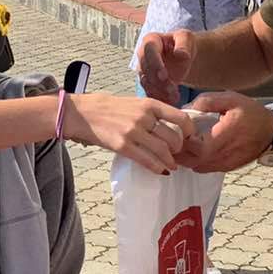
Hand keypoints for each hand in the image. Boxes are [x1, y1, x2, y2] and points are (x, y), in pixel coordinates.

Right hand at [60, 93, 194, 175]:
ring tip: (171, 165)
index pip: (180, 117)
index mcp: (149, 104)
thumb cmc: (110, 108)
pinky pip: (147, 160)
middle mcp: (144, 117)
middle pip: (172, 138)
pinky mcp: (123, 146)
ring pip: (162, 151)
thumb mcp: (135, 103)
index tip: (188, 137)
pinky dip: (157, 168)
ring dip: (170, 161)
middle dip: (178, 149)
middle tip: (177, 154)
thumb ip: (152, 112)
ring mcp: (133, 132)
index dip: (189, 130)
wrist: (83, 113)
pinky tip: (161, 170)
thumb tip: (171, 126)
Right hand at [136, 29, 195, 105]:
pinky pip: (149, 91)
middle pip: (146, 69)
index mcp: (150, 40)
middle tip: (172, 90)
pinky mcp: (147, 81)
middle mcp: (143, 54)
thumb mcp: (186, 38)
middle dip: (158, 81)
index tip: (164, 76)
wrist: (183, 56)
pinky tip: (170, 101)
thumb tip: (180, 53)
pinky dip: (159, 98)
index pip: (148, 51)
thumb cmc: (184, 44)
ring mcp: (143, 69)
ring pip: (146, 82)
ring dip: (159, 91)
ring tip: (174, 97)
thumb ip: (183, 44)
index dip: (155, 64)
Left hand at [179, 92, 272, 173]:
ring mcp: (224, 164)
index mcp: (224, 135)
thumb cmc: (253, 114)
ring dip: (185, 156)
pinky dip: (194, 160)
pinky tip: (193, 149)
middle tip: (173, 136)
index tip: (178, 127)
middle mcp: (223, 154)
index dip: (182, 139)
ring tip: (181, 142)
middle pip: (191, 159)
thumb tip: (186, 108)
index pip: (196, 146)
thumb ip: (207, 101)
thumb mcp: (232, 99)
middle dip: (178, 149)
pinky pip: (203, 168)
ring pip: (195, 166)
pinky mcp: (225, 168)